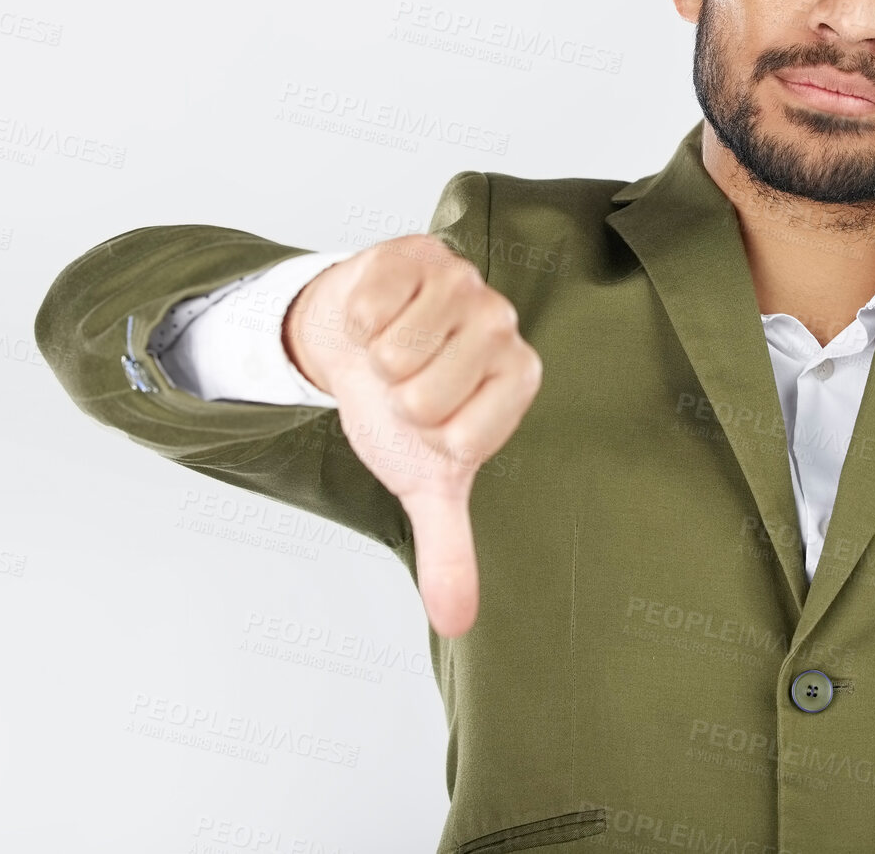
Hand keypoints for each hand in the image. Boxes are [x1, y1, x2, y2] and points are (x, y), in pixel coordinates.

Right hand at [282, 234, 542, 637]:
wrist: (357, 342)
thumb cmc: (402, 410)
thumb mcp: (425, 480)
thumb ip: (449, 548)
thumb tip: (456, 623)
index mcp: (519, 380)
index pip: (463, 437)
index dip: (427, 439)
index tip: (432, 424)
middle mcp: (504, 325)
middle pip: (425, 394)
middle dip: (396, 400)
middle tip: (404, 385)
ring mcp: (464, 282)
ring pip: (397, 348)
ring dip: (375, 360)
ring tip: (390, 352)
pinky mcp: (417, 251)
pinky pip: (370, 303)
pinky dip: (356, 320)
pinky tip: (374, 316)